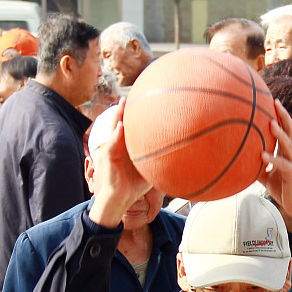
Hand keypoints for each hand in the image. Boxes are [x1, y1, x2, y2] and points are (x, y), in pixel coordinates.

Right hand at [88, 97, 153, 227]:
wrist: (122, 197)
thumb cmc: (136, 185)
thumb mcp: (152, 171)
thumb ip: (163, 163)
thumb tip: (184, 161)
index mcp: (130, 145)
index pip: (133, 126)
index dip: (137, 114)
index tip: (146, 100)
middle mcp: (121, 144)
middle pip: (123, 122)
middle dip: (127, 108)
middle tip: (133, 95)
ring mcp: (113, 148)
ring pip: (115, 128)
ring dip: (118, 116)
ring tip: (122, 103)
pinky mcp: (108, 156)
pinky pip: (111, 144)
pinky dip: (115, 135)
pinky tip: (120, 127)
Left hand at [258, 99, 291, 235]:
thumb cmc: (285, 191)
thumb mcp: (268, 178)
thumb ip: (259, 168)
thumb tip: (242, 163)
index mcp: (287, 154)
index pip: (285, 131)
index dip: (280, 116)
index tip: (272, 102)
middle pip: (290, 130)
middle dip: (283, 115)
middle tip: (275, 101)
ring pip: (289, 144)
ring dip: (279, 133)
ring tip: (270, 122)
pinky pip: (283, 165)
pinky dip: (272, 159)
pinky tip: (262, 155)